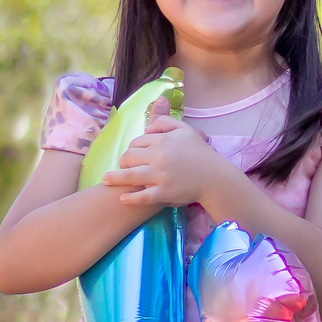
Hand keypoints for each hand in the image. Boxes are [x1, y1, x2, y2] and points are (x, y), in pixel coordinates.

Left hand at [101, 97, 224, 206]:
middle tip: (124, 167)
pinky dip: (131, 198)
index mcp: (162, 141)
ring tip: (106, 180)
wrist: (214, 177)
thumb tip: (147, 126)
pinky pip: (143, 197)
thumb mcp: (186, 130)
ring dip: (115, 178)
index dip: (132, 148)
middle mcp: (158, 157)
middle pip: (129, 157)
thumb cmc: (200, 153)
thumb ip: (165, 122)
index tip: (133, 155)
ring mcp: (160, 176)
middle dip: (123, 162)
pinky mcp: (164, 193)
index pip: (137, 142)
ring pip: (130, 176)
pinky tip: (122, 198)